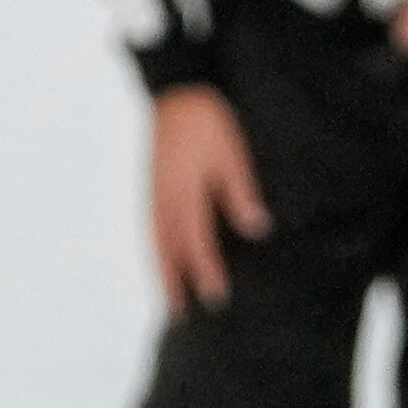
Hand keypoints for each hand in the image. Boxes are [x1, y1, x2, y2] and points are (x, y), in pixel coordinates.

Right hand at [148, 85, 267, 311]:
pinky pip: (150, 229)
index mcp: (185, 194)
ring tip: (166, 297)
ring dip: (160, 272)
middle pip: (167, 252)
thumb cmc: (208, 120)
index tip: (217, 297)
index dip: (206, 272)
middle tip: (179, 316)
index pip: (196, 243)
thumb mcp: (232, 154)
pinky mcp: (151, 187)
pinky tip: (159, 258)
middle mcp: (163, 200)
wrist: (176, 91)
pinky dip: (154, 251)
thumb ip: (241, 192)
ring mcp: (153, 194)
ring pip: (154, 243)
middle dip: (173, 284)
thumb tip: (257, 229)